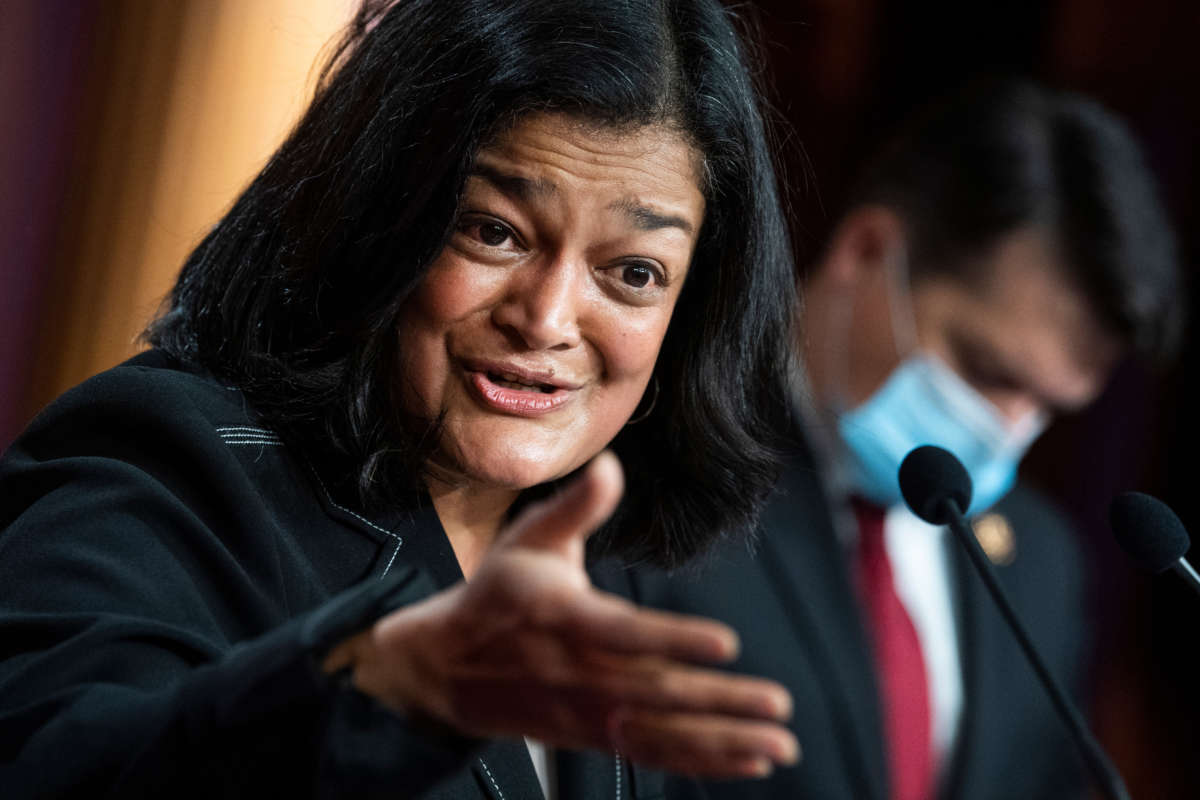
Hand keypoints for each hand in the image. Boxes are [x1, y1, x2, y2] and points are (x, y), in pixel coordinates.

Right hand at [326, 451, 799, 777]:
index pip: (625, 633)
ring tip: (777, 745)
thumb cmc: (496, 596)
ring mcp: (587, 713)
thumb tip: (611, 465)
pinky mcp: (593, 736)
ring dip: (723, 741)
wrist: (445, 668)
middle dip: (721, 700)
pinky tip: (747, 762)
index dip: (675, 640)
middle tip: (777, 703)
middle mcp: (579, 675)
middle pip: (657, 692)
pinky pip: (652, 754)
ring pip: (662, 733)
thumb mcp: (527, 539)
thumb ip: (576, 505)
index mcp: (565, 619)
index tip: (726, 643)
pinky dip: (701, 761)